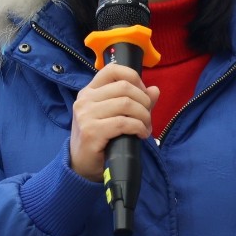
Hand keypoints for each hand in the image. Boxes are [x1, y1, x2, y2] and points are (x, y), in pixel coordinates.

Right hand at [69, 63, 160, 181]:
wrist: (80, 166)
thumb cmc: (99, 139)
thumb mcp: (114, 116)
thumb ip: (135, 101)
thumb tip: (155, 90)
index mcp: (89, 91)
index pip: (112, 70)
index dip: (133, 77)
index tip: (143, 93)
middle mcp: (85, 100)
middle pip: (124, 87)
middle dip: (144, 101)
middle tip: (148, 116)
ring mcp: (86, 115)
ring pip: (126, 104)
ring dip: (143, 116)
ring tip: (145, 127)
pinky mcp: (91, 132)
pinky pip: (123, 123)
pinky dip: (138, 127)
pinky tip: (141, 134)